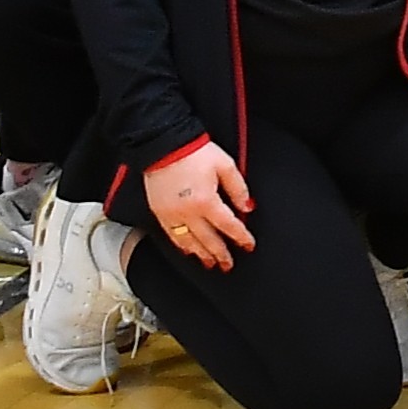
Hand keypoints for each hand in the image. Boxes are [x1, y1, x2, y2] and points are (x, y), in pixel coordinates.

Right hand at [144, 140, 255, 269]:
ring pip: (188, 242)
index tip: (248, 245)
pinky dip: (182, 246)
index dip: (241, 237)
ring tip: (210, 263)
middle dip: (221, 254)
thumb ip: (238, 189)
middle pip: (208, 240)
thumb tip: (247, 207)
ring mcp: (171, 214)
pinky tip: (188, 250)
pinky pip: (171, 235)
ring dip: (201, 254)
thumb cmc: (195, 152)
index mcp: (206, 201)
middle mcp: (188, 212)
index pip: (228, 225)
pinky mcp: (159, 212)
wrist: (164, 144)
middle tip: (228, 265)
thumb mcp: (225, 165)